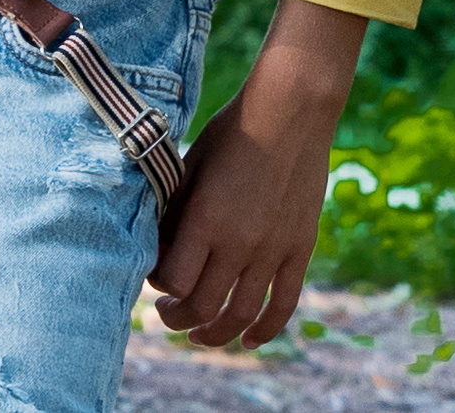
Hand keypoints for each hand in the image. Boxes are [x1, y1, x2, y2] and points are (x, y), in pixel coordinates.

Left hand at [149, 0, 366, 348]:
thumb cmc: (232, 132)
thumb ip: (176, 212)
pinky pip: (283, 304)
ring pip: (241, 315)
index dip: (157, 286)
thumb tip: (159, 248)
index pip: (173, 282)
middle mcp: (239, 242)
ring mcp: (273, 249)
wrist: (291, 112)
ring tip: (199, 335)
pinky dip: (265, 330)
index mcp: (206, 219)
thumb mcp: (191, 167)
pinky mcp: (300, 249)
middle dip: (178, 319)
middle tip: (166, 314)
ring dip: (215, 334)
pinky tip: (248, 340)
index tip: (154, 277)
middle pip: (203, 308)